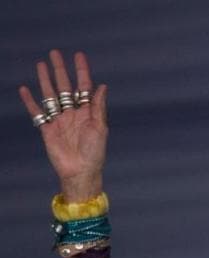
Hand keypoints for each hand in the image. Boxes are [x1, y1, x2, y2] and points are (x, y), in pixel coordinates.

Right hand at [19, 50, 107, 200]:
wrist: (80, 171)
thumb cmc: (95, 152)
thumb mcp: (100, 128)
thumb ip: (98, 107)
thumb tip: (102, 86)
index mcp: (87, 112)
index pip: (84, 86)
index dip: (81, 71)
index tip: (79, 55)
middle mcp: (73, 113)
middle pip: (65, 86)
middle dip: (60, 70)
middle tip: (55, 53)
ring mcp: (59, 120)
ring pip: (50, 95)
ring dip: (46, 80)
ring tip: (41, 64)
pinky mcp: (47, 129)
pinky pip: (37, 112)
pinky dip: (30, 101)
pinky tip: (25, 89)